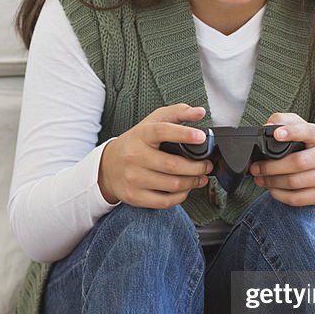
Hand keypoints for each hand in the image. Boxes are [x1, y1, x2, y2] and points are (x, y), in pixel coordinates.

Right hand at [98, 104, 212, 208]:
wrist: (108, 166)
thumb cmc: (136, 143)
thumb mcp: (153, 122)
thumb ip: (178, 113)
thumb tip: (200, 112)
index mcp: (141, 135)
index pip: (162, 131)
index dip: (184, 134)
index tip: (201, 137)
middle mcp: (135, 156)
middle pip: (173, 165)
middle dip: (197, 167)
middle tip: (207, 166)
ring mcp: (133, 178)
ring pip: (172, 185)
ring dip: (192, 183)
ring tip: (199, 178)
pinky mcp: (134, 196)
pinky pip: (165, 201)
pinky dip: (181, 196)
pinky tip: (185, 189)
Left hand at [249, 113, 314, 205]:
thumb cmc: (314, 148)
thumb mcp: (304, 129)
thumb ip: (285, 121)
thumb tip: (268, 126)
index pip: (308, 132)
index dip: (292, 132)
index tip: (276, 134)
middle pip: (297, 162)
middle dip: (271, 166)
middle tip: (256, 167)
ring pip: (294, 182)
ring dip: (271, 181)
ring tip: (260, 178)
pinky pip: (295, 198)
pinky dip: (279, 194)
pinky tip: (272, 188)